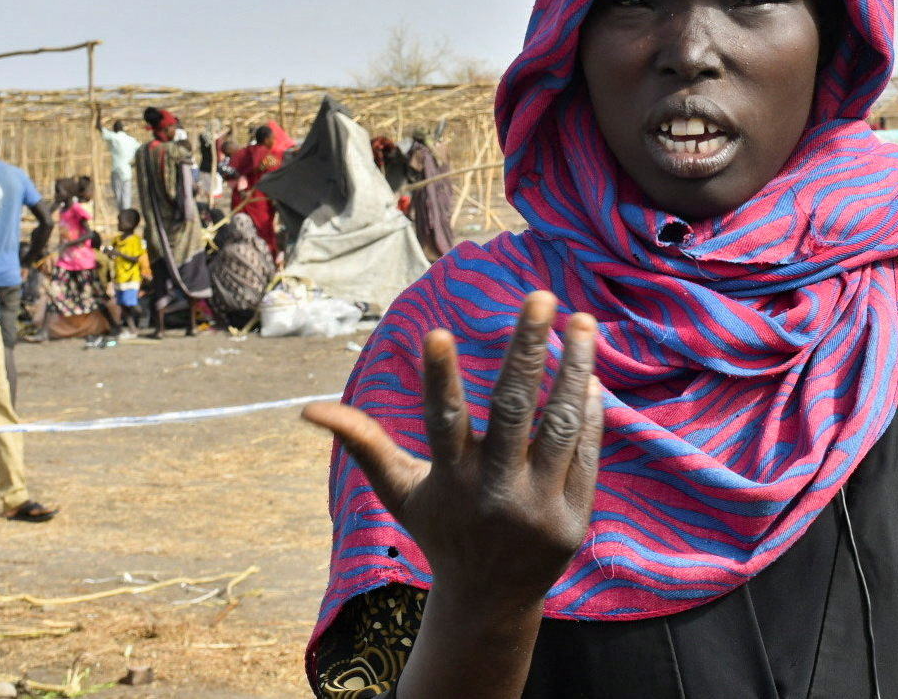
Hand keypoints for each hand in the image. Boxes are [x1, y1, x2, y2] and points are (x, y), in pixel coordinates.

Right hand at [303, 292, 602, 605]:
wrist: (491, 601)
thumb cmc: (441, 529)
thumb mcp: (399, 491)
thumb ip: (363, 444)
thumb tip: (307, 410)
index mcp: (450, 481)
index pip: (444, 423)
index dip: (440, 379)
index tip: (436, 333)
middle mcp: (495, 493)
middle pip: (515, 410)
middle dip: (528, 349)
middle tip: (540, 296)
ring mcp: (539, 506)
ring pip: (561, 424)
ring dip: (574, 368)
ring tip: (581, 320)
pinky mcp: (574, 517)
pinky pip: (586, 451)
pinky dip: (590, 410)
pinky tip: (588, 372)